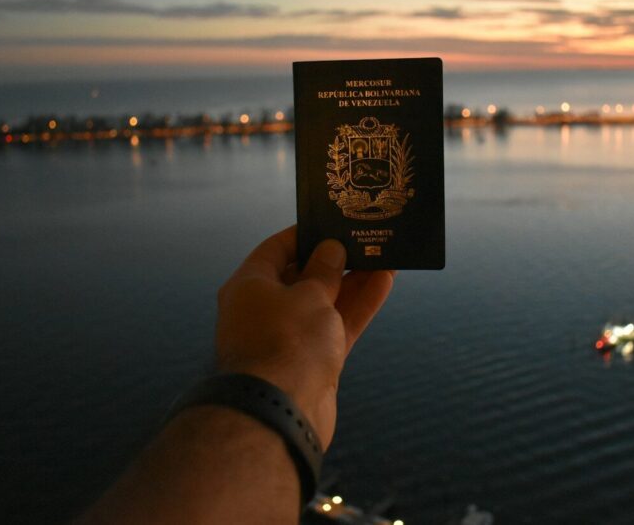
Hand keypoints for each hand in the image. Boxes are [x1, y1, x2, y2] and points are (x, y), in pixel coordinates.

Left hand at [214, 226, 394, 447]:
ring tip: (384, 256)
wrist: (281, 412)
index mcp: (249, 286)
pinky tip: (383, 283)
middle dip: (335, 258)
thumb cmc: (287, 341)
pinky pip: (337, 325)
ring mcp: (288, 337)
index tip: (332, 222)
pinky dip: (358, 306)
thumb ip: (324, 270)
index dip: (305, 234)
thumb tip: (330, 250)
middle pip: (303, 275)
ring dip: (354, 280)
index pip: (276, 249)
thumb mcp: (309, 294)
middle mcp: (264, 309)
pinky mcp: (311, 361)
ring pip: (325, 301)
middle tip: (364, 238)